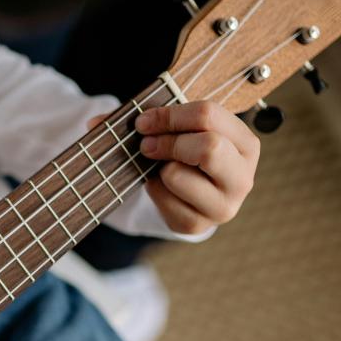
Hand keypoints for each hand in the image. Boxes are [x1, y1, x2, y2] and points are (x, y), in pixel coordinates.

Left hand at [127, 101, 259, 235]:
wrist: (191, 195)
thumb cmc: (186, 153)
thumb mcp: (178, 131)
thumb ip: (147, 119)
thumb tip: (94, 121)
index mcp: (245, 144)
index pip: (209, 115)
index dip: (169, 115)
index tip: (143, 121)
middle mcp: (242, 177)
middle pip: (207, 147)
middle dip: (168, 142)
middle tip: (146, 145)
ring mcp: (224, 206)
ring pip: (178, 175)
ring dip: (159, 168)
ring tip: (159, 167)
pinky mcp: (198, 225)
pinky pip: (164, 200)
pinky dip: (154, 189)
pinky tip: (160, 186)